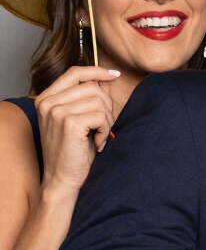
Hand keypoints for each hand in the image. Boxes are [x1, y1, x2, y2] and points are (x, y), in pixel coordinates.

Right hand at [35, 66, 118, 195]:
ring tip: (100, 136)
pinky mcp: (69, 123)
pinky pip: (101, 116)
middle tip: (104, 127)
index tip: (114, 75)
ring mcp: (57, 112)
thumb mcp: (74, 119)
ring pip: (99, 101)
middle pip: (92, 87)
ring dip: (107, 120)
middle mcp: (48, 102)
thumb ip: (82, 99)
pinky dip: (105, 130)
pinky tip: (98, 143)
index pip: (74, 72)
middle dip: (107, 106)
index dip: (97, 71)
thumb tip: (104, 78)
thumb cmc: (73, 151)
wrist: (62, 178)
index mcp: (46, 98)